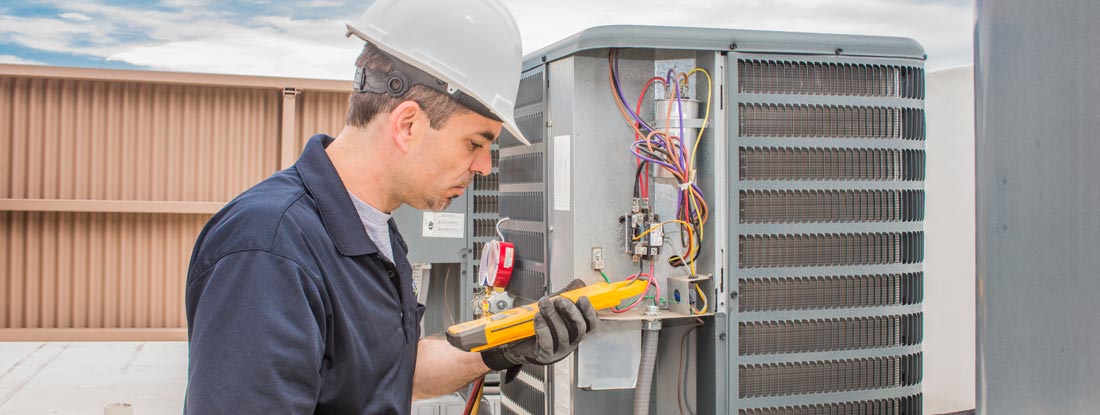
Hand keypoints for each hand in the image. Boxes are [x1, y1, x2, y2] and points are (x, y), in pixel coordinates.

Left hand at [481, 279, 598, 369]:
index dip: (589, 311)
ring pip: (563, 334)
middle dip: (570, 312)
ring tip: (544, 304)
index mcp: (576, 329)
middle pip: (579, 328)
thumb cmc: (539, 323)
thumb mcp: (554, 307)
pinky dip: (543, 328)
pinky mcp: (546, 355)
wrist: (518, 340)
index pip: (590, 322)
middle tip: (560, 300)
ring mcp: (559, 350)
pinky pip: (547, 343)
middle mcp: (571, 341)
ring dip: (553, 316)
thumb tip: (578, 284)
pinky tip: (538, 318)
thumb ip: (568, 294)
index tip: (582, 298)